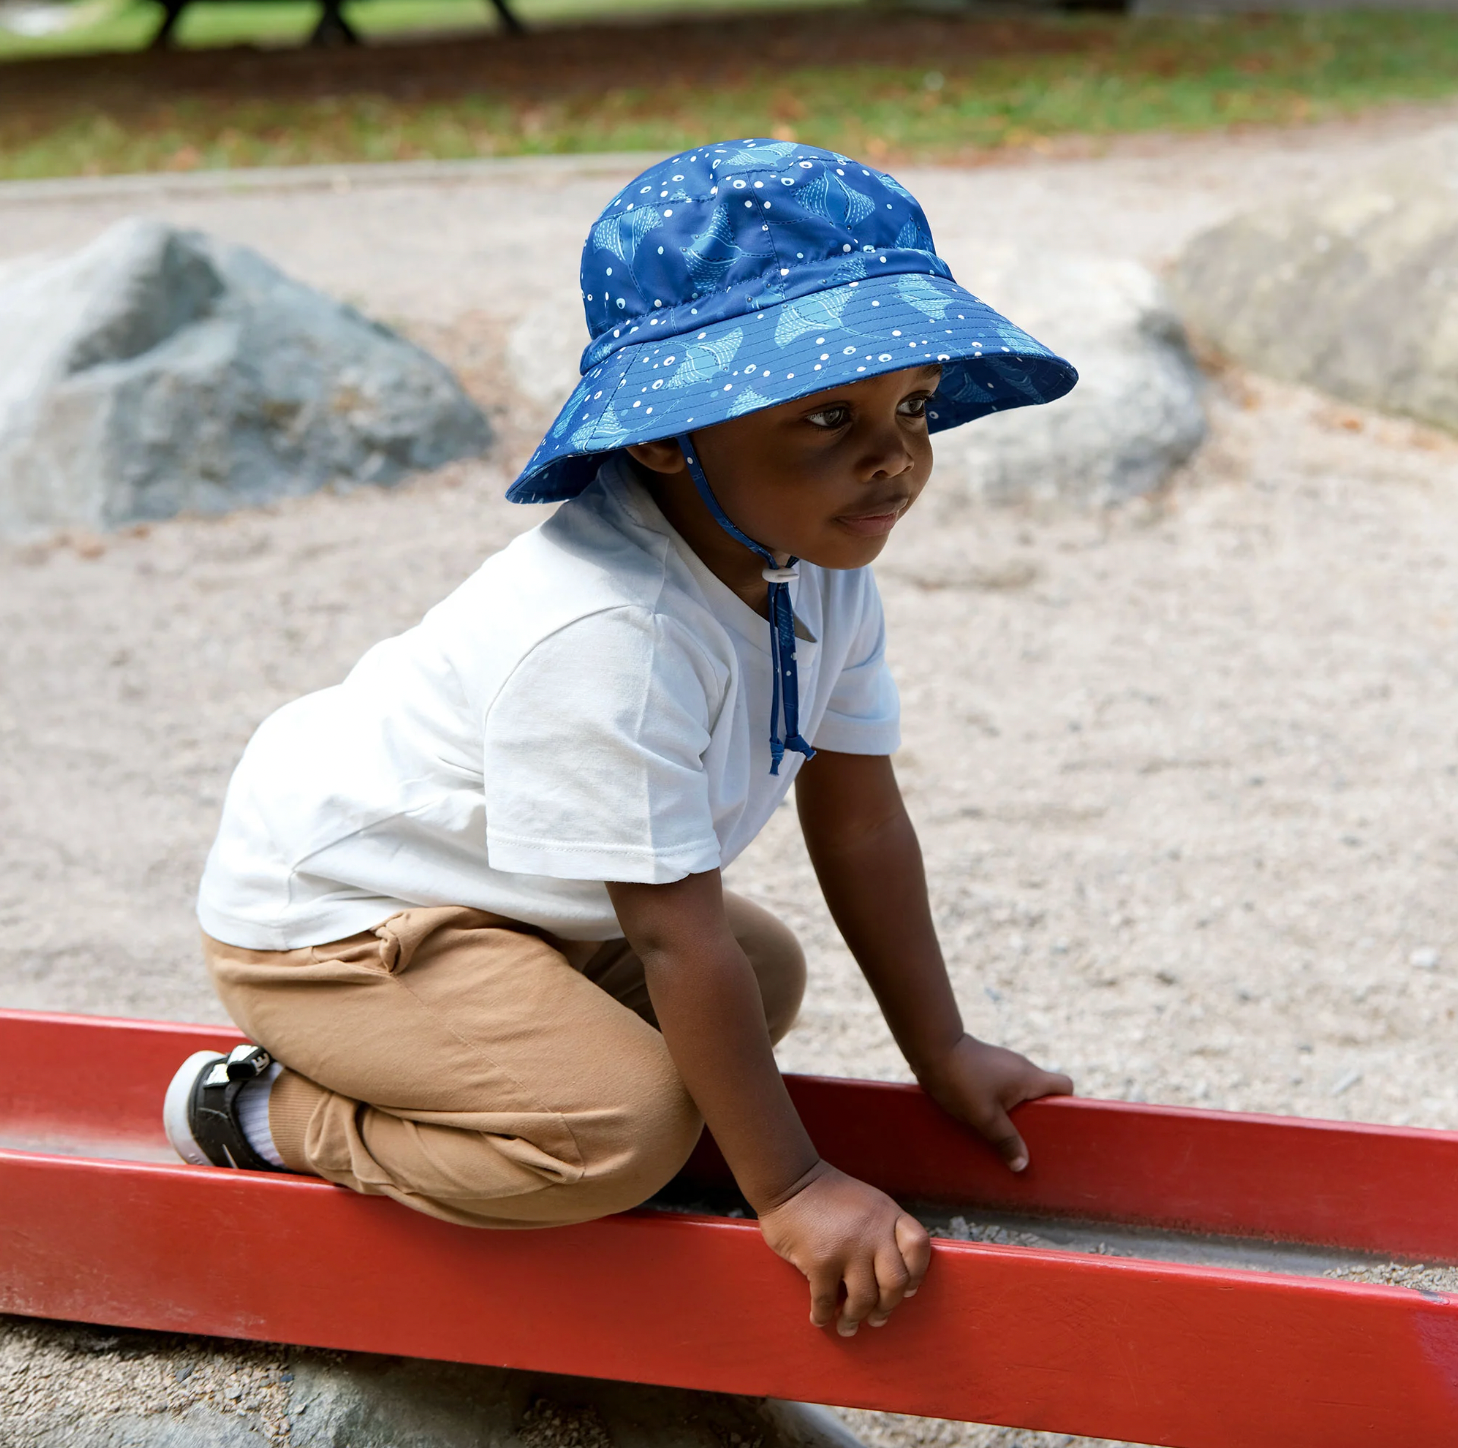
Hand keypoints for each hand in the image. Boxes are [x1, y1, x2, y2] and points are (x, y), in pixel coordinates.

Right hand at [757, 1161, 930, 1336]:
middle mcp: (874, 1232)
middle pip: (895, 1281)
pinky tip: (819, 1318)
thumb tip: (886, 1272)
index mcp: (887, 1213)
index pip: (918, 1246)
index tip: (907, 1290)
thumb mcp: (866, 1202)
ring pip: (865, 1299)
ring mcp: (848, 1248)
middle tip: (877, 1318)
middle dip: (887, 1306)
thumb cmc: (826, 1194)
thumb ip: (881, 1229)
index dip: (917, 1272)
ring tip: (848, 1326)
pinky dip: (823, 1315)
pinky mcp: (821, 1262)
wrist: (789, 1181)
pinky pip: (827, 1301)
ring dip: (856, 1318)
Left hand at [917, 1034, 1073, 1172]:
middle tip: (1027, 1140)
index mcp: (1030, 1077)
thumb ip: (1006, 1140)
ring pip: (1020, 1092)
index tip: (1054, 1127)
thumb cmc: (962, 1081)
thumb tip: (1022, 1165)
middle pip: (1042, 1094)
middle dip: (1036, 1117)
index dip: (1065, 1105)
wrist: (932, 1048)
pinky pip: (1003, 1087)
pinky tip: (985, 1118)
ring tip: (1004, 1134)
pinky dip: (1000, 1102)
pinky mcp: (987, 1065)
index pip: (1065, 1086)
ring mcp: (1004, 1064)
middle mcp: (1022, 1068)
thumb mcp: (985, 1117)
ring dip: (1015, 1111)